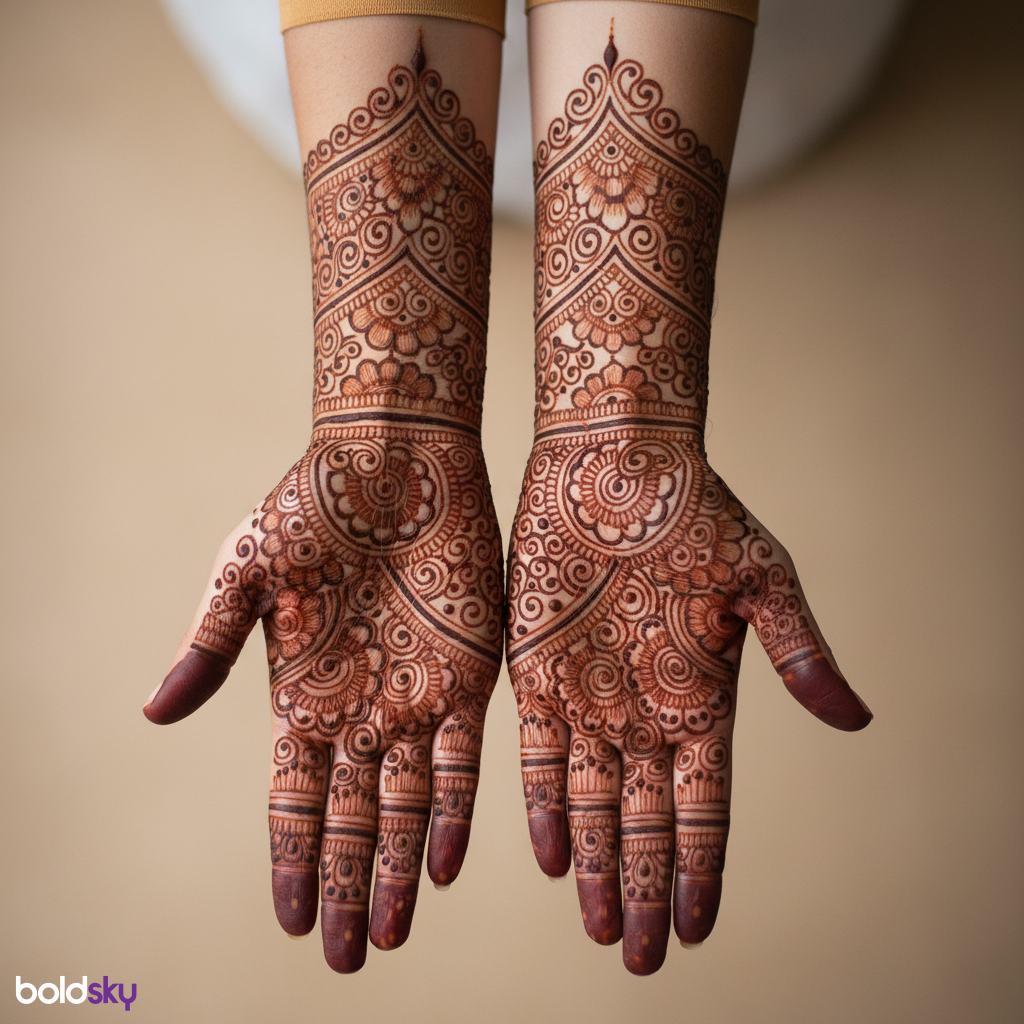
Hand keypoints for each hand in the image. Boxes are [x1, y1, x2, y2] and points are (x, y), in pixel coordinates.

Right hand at [145, 430, 501, 971]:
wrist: (393, 460)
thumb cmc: (311, 508)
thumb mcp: (246, 574)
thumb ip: (211, 646)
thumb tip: (152, 714)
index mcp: (303, 695)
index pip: (294, 800)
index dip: (292, 860)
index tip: (290, 920)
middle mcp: (361, 710)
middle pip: (351, 819)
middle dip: (347, 886)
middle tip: (345, 958)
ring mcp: (416, 697)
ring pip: (406, 806)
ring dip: (397, 868)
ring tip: (391, 931)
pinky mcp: (469, 674)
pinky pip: (464, 759)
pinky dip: (453, 812)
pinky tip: (442, 863)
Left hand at [507, 430, 869, 973]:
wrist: (617, 464)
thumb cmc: (697, 513)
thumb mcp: (762, 583)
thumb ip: (799, 654)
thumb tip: (860, 723)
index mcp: (702, 701)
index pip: (705, 809)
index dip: (703, 871)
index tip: (699, 928)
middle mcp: (644, 712)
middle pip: (647, 825)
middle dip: (645, 891)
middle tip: (641, 960)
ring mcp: (589, 697)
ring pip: (593, 805)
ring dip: (597, 868)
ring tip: (601, 928)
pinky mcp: (537, 672)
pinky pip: (539, 756)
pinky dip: (544, 807)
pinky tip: (552, 855)